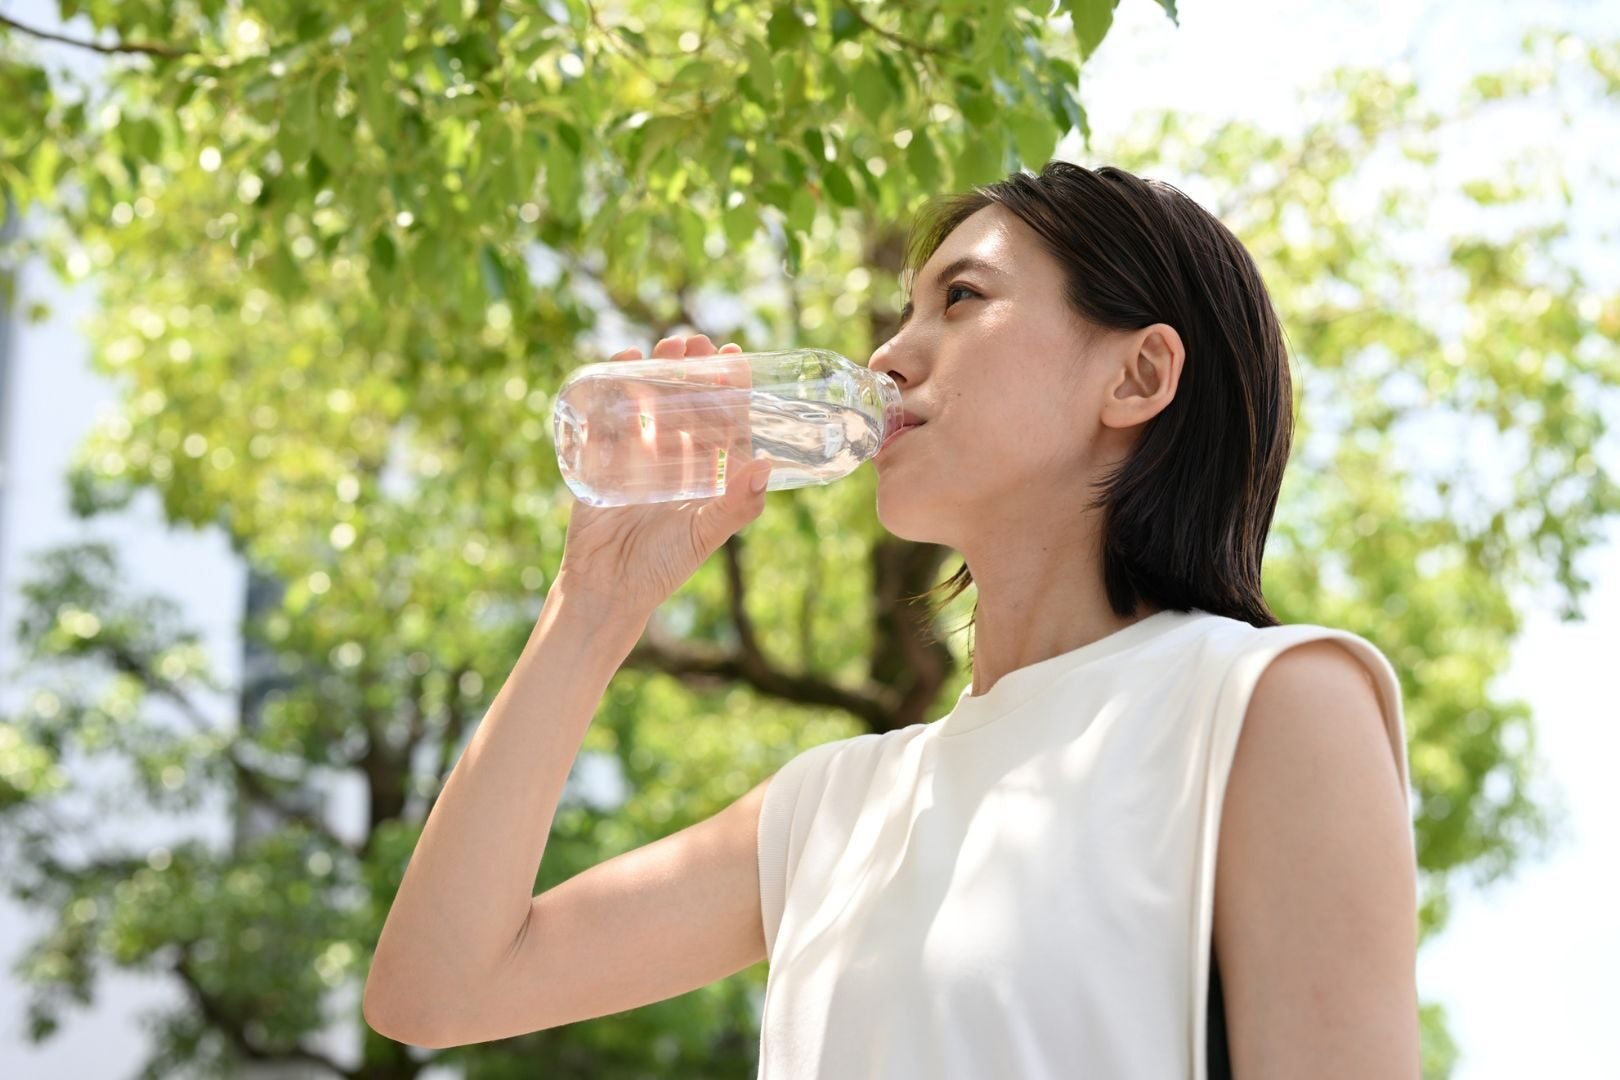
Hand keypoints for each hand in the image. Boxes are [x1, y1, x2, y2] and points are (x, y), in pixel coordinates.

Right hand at [553, 334, 770, 621]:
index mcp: (708, 476)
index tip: (735, 355)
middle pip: (688, 405)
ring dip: (659, 373)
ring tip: (665, 346)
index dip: (731, 390)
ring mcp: (639, 458)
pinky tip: (624, 360)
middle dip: (693, 371)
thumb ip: (737, 504)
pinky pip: (611, 415)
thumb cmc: (662, 567)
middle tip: (695, 340)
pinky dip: (616, 386)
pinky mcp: (603, 459)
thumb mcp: (705, 534)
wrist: (605, 590)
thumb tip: (767, 464)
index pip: (725, 423)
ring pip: (652, 404)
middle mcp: (677, 462)